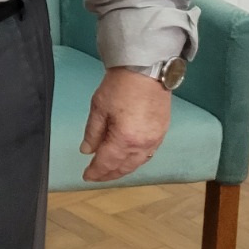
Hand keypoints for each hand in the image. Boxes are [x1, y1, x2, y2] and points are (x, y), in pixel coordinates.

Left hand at [79, 66, 172, 181]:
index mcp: (125, 139)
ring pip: (137, 163)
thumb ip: (93, 133)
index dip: (96, 172)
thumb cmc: (119, 87)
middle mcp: (143, 145)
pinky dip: (135, 160)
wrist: (145, 72)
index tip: (86, 177)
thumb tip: (86, 151)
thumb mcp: (98, 108)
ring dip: (123, 169)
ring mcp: (155, 140)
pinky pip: (147, 154)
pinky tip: (127, 159)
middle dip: (109, 174)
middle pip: (124, 167)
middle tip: (96, 176)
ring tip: (110, 171)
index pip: (107, 162)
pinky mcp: (162, 133)